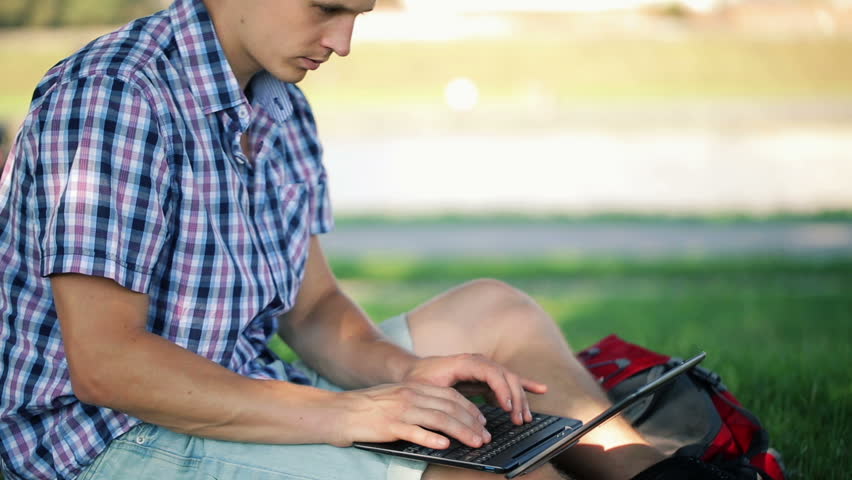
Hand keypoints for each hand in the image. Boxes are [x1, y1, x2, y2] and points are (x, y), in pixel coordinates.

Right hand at [332, 383, 490, 448]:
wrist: (339, 411)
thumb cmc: (367, 408)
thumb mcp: (397, 397)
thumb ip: (418, 402)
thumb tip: (442, 416)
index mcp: (413, 387)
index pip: (450, 395)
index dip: (470, 408)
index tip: (482, 421)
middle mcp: (410, 395)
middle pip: (450, 407)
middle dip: (471, 422)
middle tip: (484, 436)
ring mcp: (400, 410)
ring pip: (439, 419)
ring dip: (461, 431)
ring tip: (475, 442)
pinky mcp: (389, 425)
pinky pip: (415, 432)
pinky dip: (431, 438)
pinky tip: (444, 445)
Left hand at [402, 354, 547, 425]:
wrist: (414, 371)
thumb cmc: (419, 380)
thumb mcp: (426, 388)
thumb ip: (444, 397)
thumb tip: (463, 412)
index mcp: (464, 361)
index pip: (490, 371)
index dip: (501, 388)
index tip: (507, 407)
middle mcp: (478, 361)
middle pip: (505, 376)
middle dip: (515, 398)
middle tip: (518, 420)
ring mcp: (484, 368)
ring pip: (509, 380)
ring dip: (520, 398)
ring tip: (525, 418)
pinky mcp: (486, 377)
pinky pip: (508, 381)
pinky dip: (524, 385)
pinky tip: (540, 389)